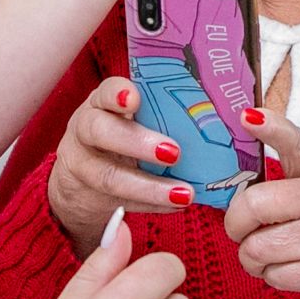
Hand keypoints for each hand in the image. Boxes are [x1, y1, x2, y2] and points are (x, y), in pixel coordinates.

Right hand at [48, 77, 195, 256]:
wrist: (82, 178)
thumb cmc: (121, 136)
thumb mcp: (130, 118)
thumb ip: (157, 113)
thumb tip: (217, 115)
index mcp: (100, 104)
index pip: (104, 92)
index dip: (117, 94)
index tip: (134, 99)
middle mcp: (85, 130)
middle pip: (100, 131)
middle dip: (136, 142)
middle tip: (174, 151)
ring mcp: (82, 165)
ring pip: (109, 176)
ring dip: (149, 186)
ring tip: (184, 194)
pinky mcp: (89, 197)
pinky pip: (120, 203)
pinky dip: (151, 206)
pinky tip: (177, 206)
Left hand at [223, 110, 299, 298]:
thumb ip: (281, 182)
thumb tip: (232, 178)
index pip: (294, 142)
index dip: (270, 128)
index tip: (247, 117)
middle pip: (253, 205)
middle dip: (236, 224)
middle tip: (242, 229)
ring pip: (255, 247)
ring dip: (252, 257)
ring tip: (272, 253)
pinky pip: (271, 275)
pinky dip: (271, 277)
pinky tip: (288, 269)